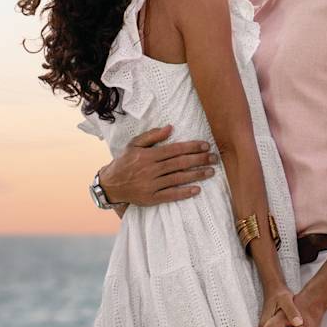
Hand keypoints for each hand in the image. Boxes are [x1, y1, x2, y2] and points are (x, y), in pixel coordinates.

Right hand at [99, 125, 217, 206]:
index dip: (192, 147)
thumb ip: (152, 136)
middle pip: (180, 163)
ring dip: (196, 175)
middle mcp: (150, 169)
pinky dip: (184, 193)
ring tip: (210, 172)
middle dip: (199, 160)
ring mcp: (151, 185)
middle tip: (214, 158)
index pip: (175, 150)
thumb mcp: (134, 144)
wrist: (111, 184)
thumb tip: (170, 128)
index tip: (206, 146)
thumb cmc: (125, 162)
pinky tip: (196, 190)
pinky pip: (170, 195)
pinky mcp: (151, 198)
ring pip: (178, 179)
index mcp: (148, 155)